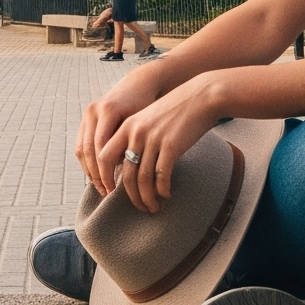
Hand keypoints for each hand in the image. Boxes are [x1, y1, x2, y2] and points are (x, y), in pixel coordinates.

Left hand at [83, 77, 221, 213]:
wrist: (200, 97)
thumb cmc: (174, 111)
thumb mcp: (147, 119)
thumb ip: (134, 138)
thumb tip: (126, 168)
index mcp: (126, 126)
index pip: (104, 157)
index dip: (104, 178)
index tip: (111, 192)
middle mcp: (136, 132)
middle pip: (125, 174)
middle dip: (131, 196)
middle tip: (139, 207)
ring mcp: (153, 139)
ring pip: (143, 179)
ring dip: (147, 198)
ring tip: (153, 207)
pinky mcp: (171, 146)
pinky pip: (161, 177)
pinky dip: (162, 190)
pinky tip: (166, 194)